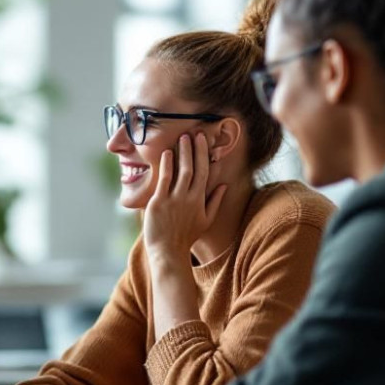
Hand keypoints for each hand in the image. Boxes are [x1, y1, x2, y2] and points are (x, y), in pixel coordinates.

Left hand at [143, 131, 226, 259]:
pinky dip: (166, 166)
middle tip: (194, 132)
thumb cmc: (186, 236)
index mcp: (200, 200)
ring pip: (181, 171)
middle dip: (195, 149)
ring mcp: (174, 199)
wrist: (169, 252)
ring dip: (182, 153)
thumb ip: (215, 201)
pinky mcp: (159, 202)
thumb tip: (224, 185)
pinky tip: (166, 153)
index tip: (203, 140)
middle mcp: (189, 198)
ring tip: (182, 138)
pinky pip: (164, 180)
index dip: (204, 154)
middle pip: (194, 168)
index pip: (204, 172)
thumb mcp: (205, 220)